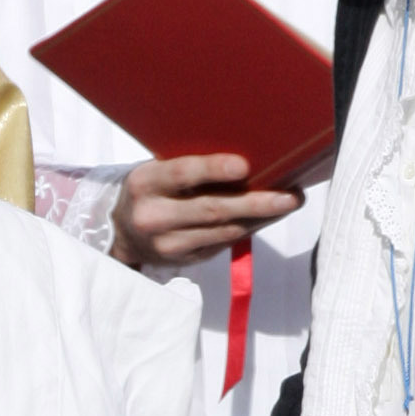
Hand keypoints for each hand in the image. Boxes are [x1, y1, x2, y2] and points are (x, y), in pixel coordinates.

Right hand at [112, 154, 303, 269]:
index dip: (213, 169)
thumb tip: (245, 155)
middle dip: (256, 202)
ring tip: (291, 202)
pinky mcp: (185, 260)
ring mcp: (169, 244)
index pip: (181, 175)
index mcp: (145, 184)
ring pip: (225, 230)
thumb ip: (188, 166)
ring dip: (263, 217)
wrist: (123, 234)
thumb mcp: (156, 171)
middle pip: (212, 210)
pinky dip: (251, 228)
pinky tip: (269, 216)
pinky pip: (225, 242)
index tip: (244, 166)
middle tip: (291, 195)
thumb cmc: (152, 190)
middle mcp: (153, 217)